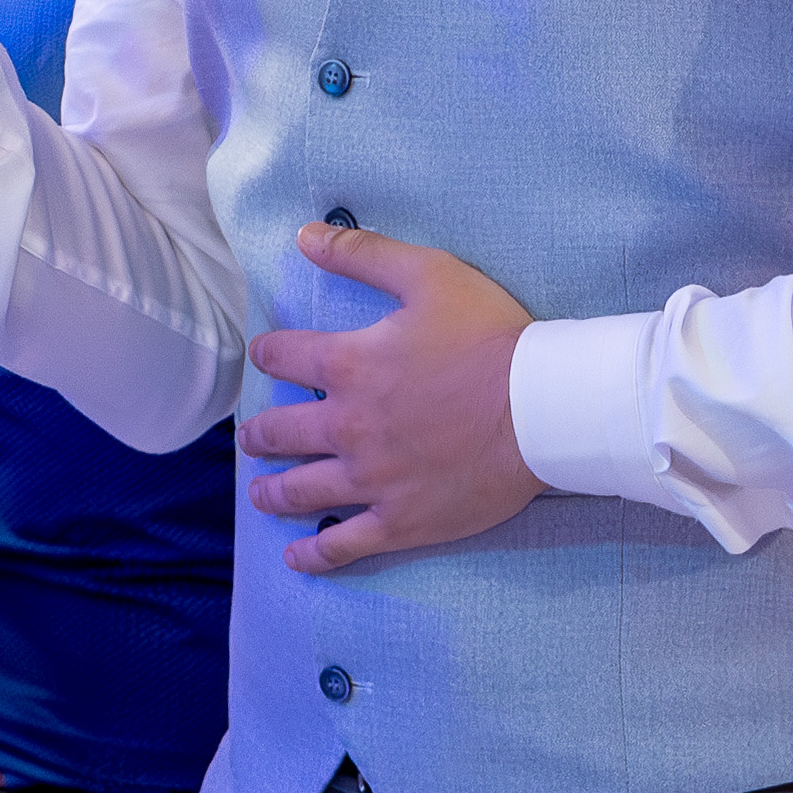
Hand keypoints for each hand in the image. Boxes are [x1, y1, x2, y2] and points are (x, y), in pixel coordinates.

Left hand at [238, 224, 542, 573]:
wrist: (542, 406)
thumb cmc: (490, 336)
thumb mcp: (428, 274)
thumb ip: (363, 253)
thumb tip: (305, 235)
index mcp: (350, 366)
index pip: (285, 357)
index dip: (269, 353)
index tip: (264, 356)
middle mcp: (348, 426)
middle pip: (281, 432)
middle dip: (259, 434)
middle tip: (250, 438)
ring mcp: (371, 479)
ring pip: (302, 491)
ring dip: (273, 492)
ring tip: (260, 493)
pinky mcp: (400, 520)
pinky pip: (344, 545)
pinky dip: (315, 554)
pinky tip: (297, 557)